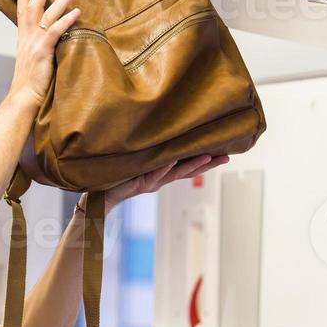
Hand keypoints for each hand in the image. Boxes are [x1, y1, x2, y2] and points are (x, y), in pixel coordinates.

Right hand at [7, 0, 80, 107]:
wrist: (24, 97)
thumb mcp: (32, 60)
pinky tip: (77, 12)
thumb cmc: (31, 83)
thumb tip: (51, 41)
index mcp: (23, 38)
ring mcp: (34, 42)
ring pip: (48, 13)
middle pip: (34, 4)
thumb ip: (39, 47)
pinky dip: (66, 20)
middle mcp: (27, 36)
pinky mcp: (43, 51)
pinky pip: (55, 31)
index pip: (21, 9)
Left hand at [99, 154, 229, 208]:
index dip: (207, 161)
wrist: (100, 192)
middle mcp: (160, 179)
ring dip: (192, 165)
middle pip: (189, 171)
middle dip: (208, 164)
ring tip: (207, 157)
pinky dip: (164, 167)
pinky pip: (154, 173)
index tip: (226, 153)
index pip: (189, 166)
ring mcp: (151, 181)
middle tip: (226, 157)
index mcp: (162, 173)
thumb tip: (163, 134)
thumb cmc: (117, 175)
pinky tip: (173, 159)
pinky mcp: (139, 183)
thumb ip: (152, 152)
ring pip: (175, 173)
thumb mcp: (138, 161)